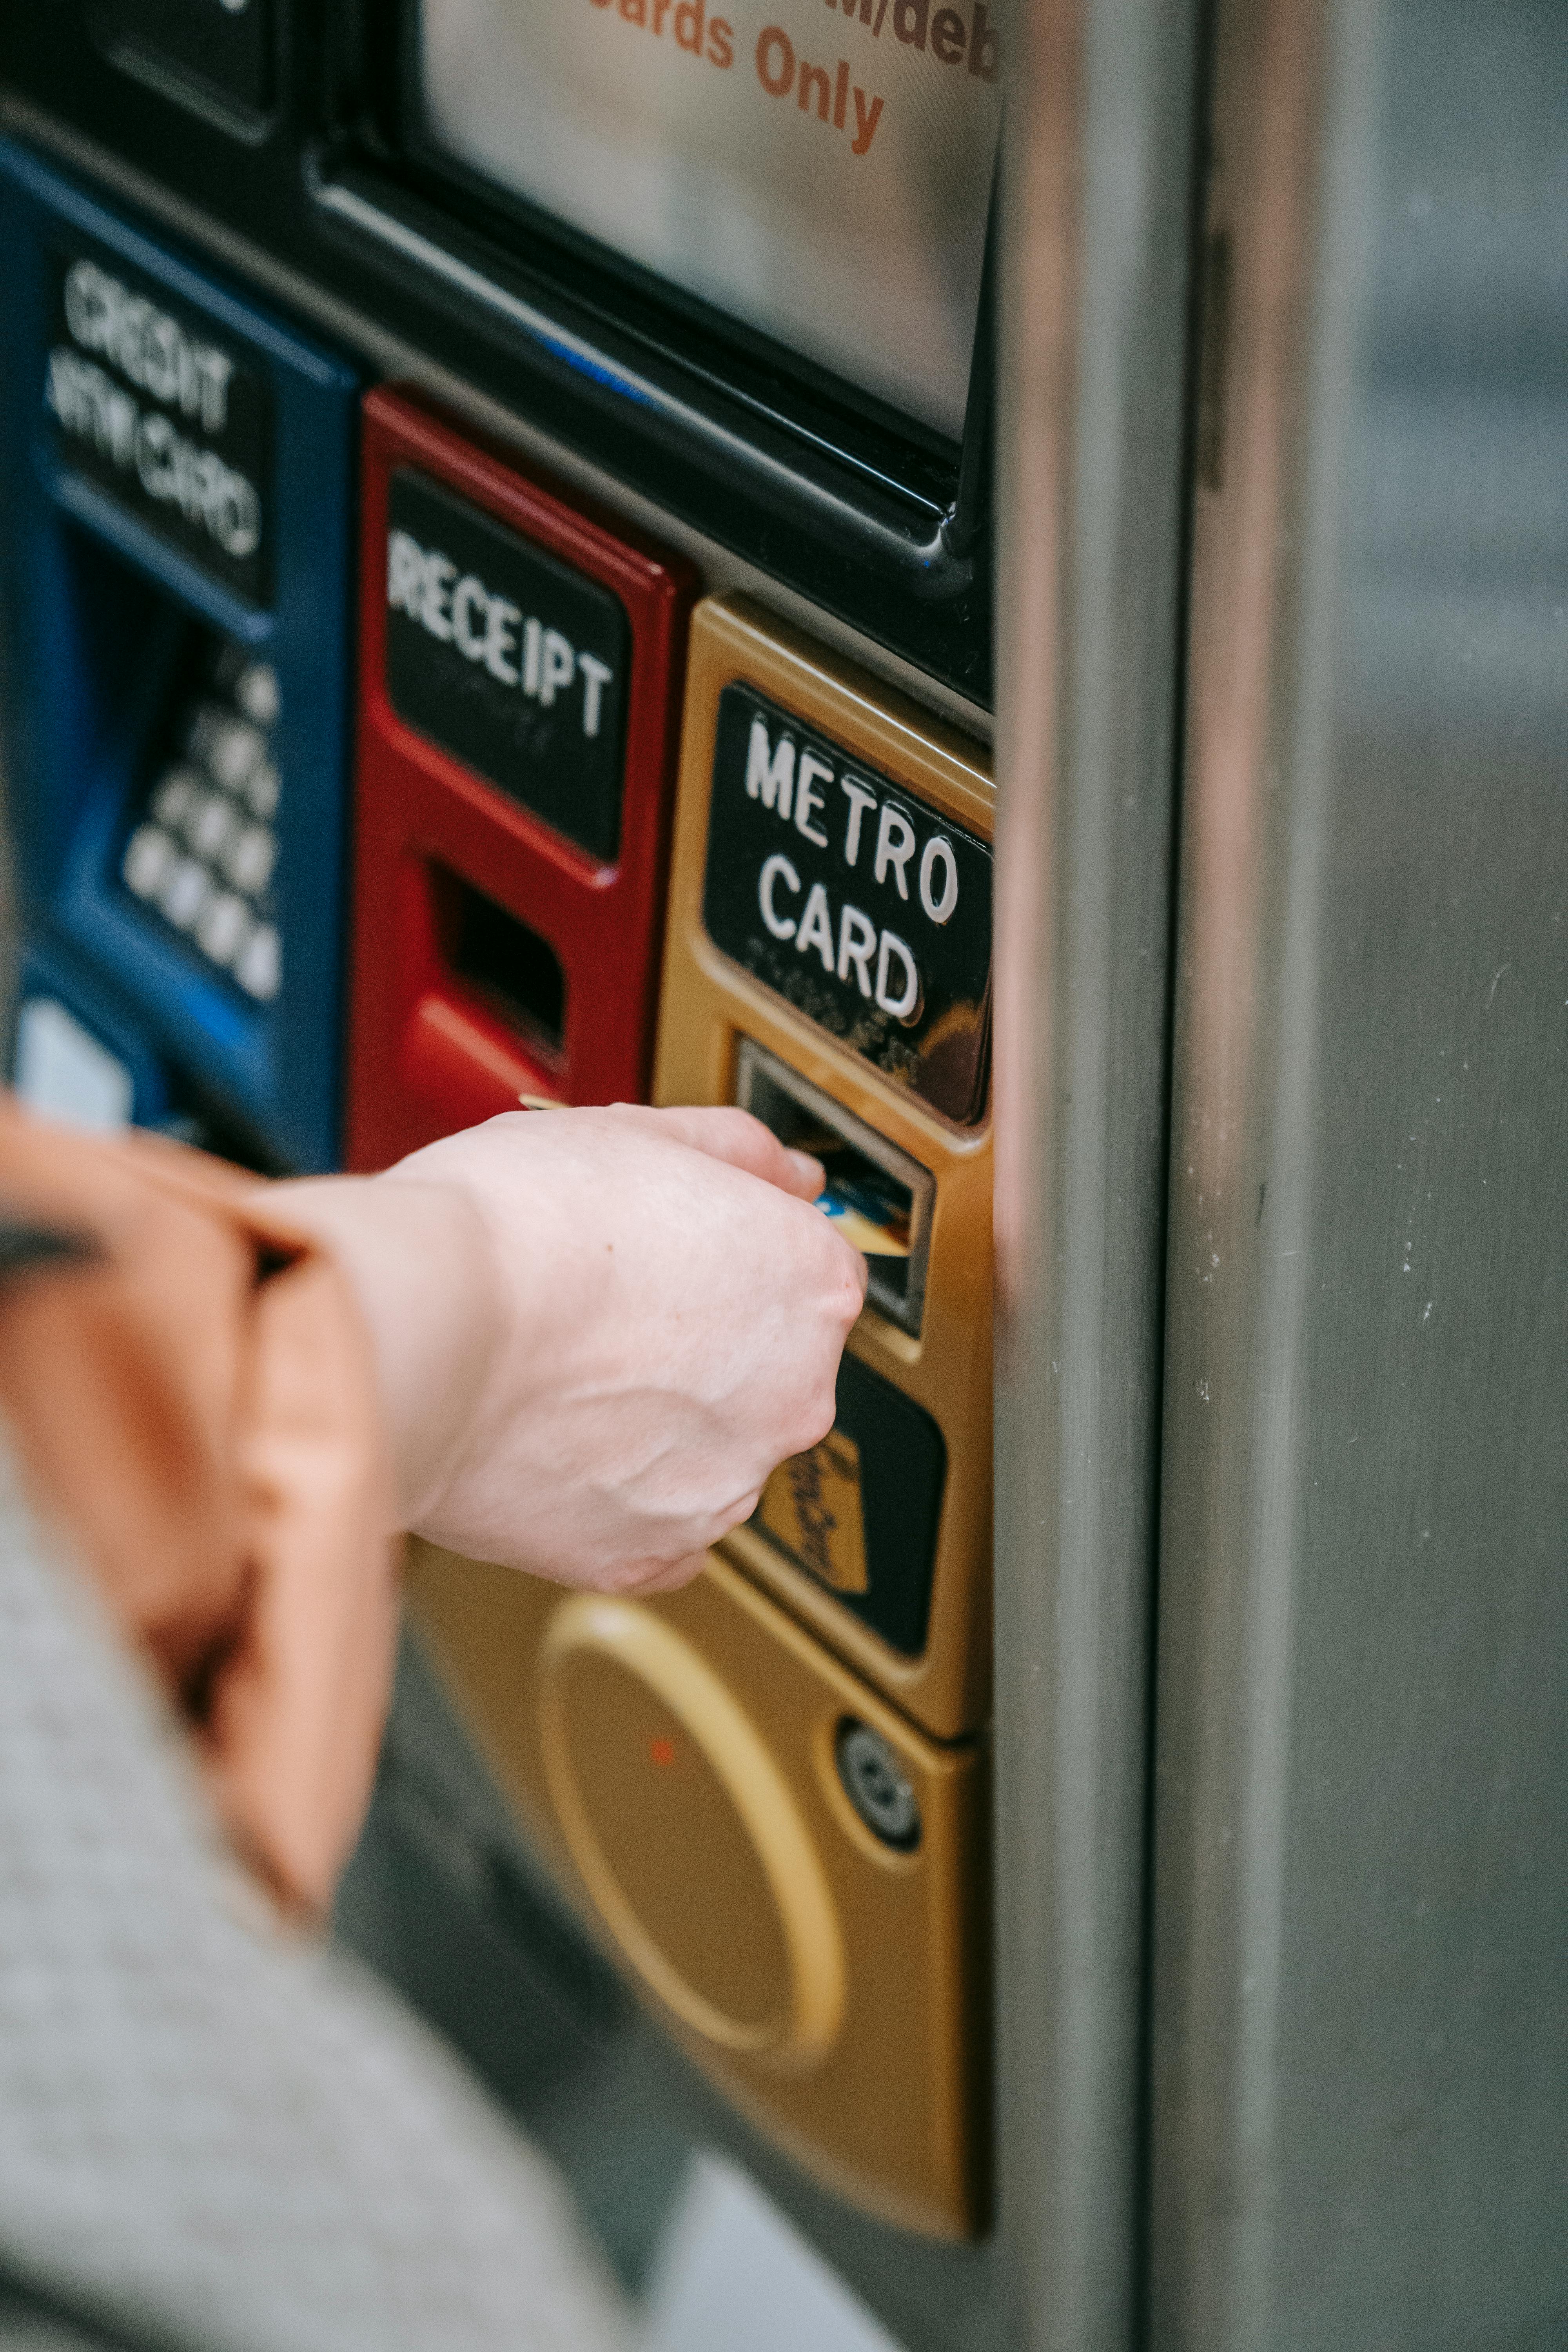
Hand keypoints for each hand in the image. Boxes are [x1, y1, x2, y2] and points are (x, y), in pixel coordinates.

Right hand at [271, 1105, 865, 1592]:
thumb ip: (737, 1153)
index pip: (807, 1270)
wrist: (414, 1329)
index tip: (681, 1252)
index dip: (734, 1254)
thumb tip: (787, 1174)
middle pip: (768, 1366)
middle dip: (701, 1342)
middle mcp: (790, 1395)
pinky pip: (657, 1530)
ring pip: (711, 1448)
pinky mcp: (646, 1554)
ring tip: (563, 1374)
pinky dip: (618, 1499)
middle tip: (603, 1309)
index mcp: (807, 1285)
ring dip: (657, 1421)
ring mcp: (722, 1484)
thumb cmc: (508, 1227)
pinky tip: (565, 1449)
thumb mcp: (635, 1132)